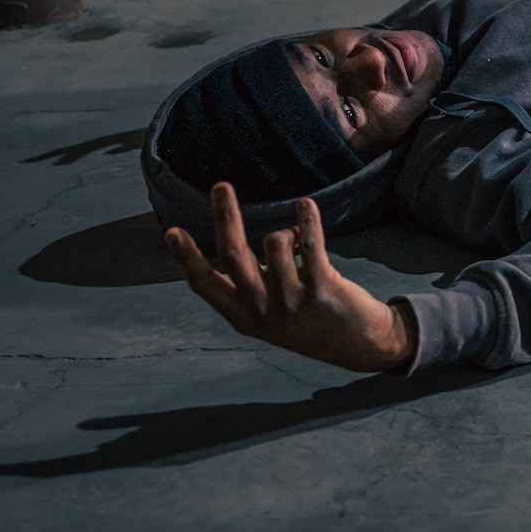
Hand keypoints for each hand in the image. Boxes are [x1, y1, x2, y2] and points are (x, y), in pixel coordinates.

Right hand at [166, 182, 418, 373]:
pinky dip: (307, 221)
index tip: (171, 231)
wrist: (359, 346)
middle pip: (233, 254)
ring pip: (274, 243)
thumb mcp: (272, 311)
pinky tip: (306, 206)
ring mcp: (291, 301)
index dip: (187, 257)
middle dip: (226, 216)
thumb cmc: (311, 321)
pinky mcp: (322, 289)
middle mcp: (261, 310)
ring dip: (285, 232)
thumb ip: (259, 280)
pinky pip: (309, 245)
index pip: (204, 284)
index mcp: (242, 316)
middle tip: (221, 186)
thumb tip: (266, 237)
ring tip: (296, 240)